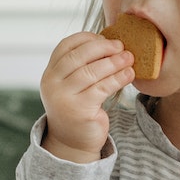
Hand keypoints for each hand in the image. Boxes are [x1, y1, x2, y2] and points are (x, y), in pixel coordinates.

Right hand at [40, 32, 135, 162]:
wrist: (72, 142)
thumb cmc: (78, 108)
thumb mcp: (73, 85)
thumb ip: (82, 66)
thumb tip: (110, 42)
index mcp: (50, 73)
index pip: (65, 46)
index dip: (86, 38)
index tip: (105, 37)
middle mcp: (52, 84)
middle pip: (78, 56)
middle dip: (102, 47)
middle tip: (121, 46)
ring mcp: (64, 98)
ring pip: (91, 72)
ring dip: (114, 62)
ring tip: (129, 58)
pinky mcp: (79, 111)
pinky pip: (102, 88)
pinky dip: (118, 78)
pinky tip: (129, 74)